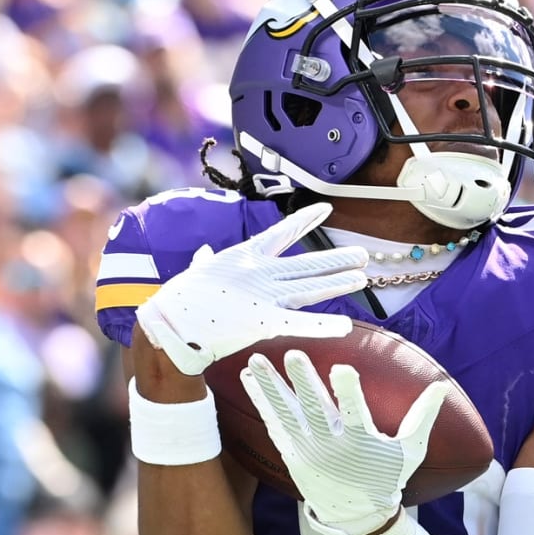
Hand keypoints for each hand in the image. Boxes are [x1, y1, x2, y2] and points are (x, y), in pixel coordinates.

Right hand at [136, 202, 367, 374]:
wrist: (170, 320)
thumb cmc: (181, 297)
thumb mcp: (197, 271)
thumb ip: (205, 261)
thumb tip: (204, 253)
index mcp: (246, 256)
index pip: (283, 233)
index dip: (305, 220)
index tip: (324, 209)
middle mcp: (262, 272)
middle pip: (308, 264)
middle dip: (337, 259)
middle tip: (363, 254)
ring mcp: (265, 295)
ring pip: (312, 286)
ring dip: (338, 282)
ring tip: (362, 275)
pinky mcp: (264, 320)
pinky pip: (300, 322)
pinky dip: (324, 325)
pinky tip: (346, 325)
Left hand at [241, 350, 449, 534]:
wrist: (357, 515)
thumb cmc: (387, 477)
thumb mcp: (411, 451)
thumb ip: (423, 417)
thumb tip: (441, 385)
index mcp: (362, 443)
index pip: (356, 414)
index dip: (349, 392)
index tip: (341, 369)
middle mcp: (331, 447)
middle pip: (315, 410)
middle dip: (304, 382)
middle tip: (293, 354)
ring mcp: (307, 451)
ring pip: (286, 414)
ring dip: (270, 386)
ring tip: (256, 360)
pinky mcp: (291, 454)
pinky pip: (273, 424)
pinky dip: (261, 401)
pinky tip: (249, 378)